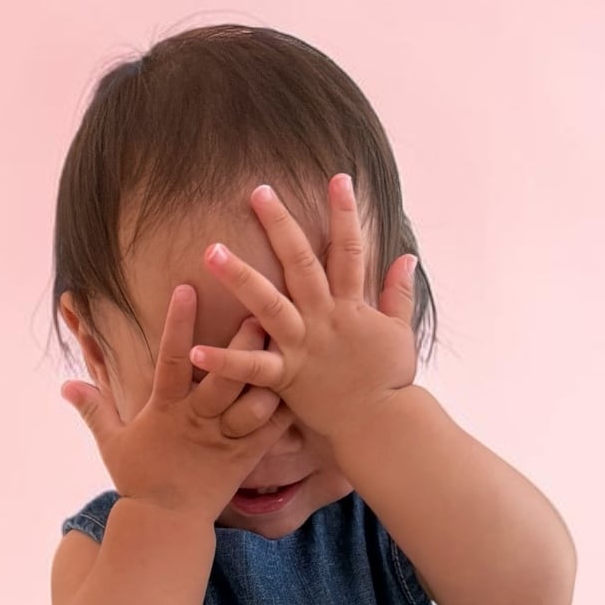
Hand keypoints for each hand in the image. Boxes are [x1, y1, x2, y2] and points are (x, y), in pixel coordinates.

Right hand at [61, 288, 291, 525]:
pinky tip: (303, 387)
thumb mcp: (111, 443)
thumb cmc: (139, 480)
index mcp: (166, 410)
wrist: (165, 525)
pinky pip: (270, 433)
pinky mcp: (244, 459)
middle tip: (261, 307)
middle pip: (224, 375)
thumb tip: (65, 384)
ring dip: (272, 375)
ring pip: (253, 402)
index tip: (186, 288)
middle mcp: (198, 420)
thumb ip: (93, 409)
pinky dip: (286, 411)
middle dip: (242, 342)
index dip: (178, 323)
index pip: (171, 358)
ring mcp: (224, 439)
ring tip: (291, 344)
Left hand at [186, 176, 417, 448]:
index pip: (350, 249)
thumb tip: (407, 257)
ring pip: (267, 304)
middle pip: (301, 263)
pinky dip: (224, 361)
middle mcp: (324, 318)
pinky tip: (196, 350)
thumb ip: (398, 294)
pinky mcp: (286, 377)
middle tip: (257, 191)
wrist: (382, 426)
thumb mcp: (400, 332)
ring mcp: (303, 346)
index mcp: (351, 306)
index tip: (339, 178)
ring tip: (210, 250)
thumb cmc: (389, 381)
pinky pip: (251, 368)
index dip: (345, 213)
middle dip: (281, 225)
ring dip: (239, 277)